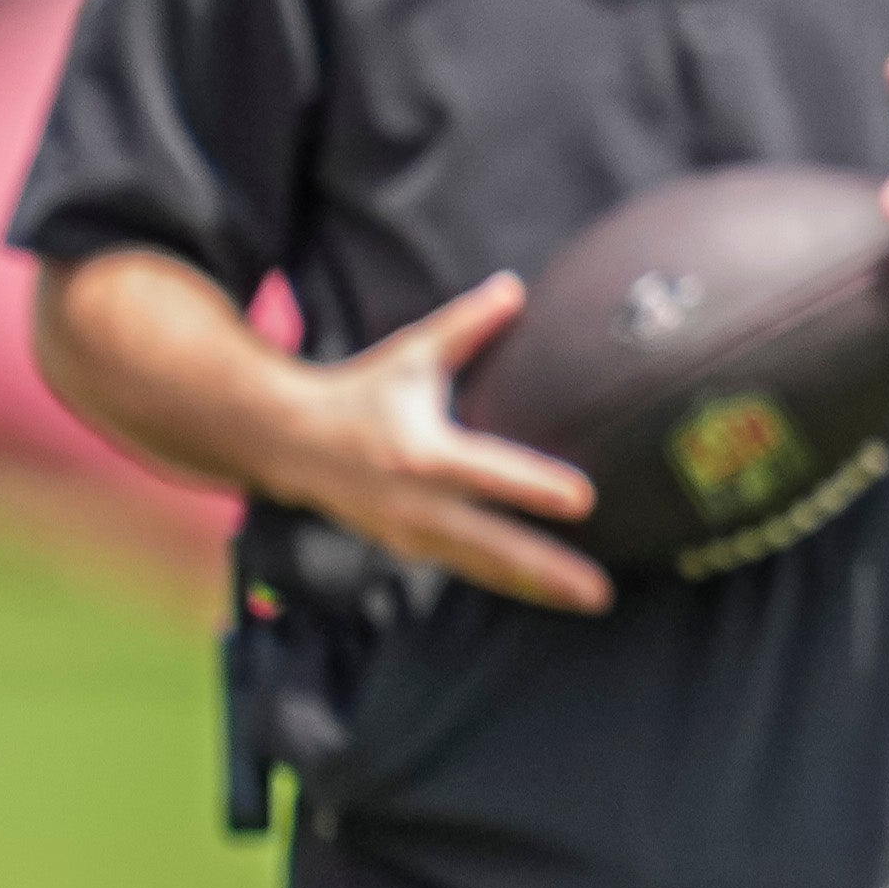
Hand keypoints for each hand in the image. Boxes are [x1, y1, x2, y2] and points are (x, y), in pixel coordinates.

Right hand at [284, 275, 609, 613]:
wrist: (288, 441)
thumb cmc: (362, 390)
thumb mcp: (411, 354)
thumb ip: (467, 325)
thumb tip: (514, 286)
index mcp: (421, 453)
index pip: (488, 473)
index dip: (534, 487)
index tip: (585, 500)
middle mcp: (417, 503)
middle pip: (492, 544)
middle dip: (547, 570)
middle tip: (601, 591)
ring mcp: (410, 534)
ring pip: (483, 568)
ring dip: (537, 588)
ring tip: (592, 601)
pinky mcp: (408, 549)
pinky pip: (468, 570)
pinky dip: (509, 585)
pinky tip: (552, 596)